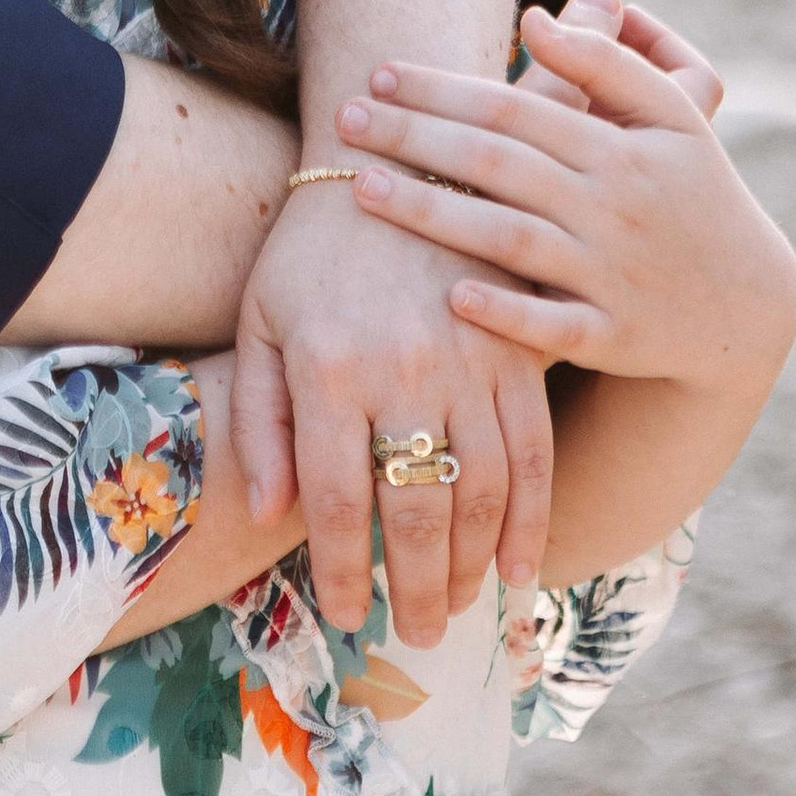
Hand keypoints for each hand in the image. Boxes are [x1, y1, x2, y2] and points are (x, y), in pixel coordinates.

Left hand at [231, 186, 554, 647]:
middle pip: (417, 510)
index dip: (342, 571)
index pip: (337, 501)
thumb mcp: (260, 323)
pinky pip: (536, 451)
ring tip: (457, 607)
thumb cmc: (307, 253)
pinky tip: (519, 566)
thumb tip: (269, 513)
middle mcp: (404, 371)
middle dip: (415, 588)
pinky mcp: (519, 350)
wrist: (390, 161)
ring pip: (485, 492)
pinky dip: (533, 519)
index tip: (344, 618)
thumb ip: (260, 420)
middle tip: (411, 635)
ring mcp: (471, 361)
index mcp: (329, 369)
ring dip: (474, 565)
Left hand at [340, 3, 795, 391]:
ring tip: (363, 187)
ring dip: (435, 215)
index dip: (444, 89)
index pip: (516, 109)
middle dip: (416, 139)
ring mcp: (613, 276)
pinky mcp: (614, 338)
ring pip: (511, 240)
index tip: (378, 73)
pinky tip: (450, 294)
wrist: (746, 304)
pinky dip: (506, 312)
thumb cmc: (691, 191)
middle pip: (499, 166)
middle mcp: (615, 208)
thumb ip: (605, 61)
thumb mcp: (673, 117)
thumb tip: (534, 15)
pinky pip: (553, 327)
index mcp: (622, 149)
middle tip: (344, 119)